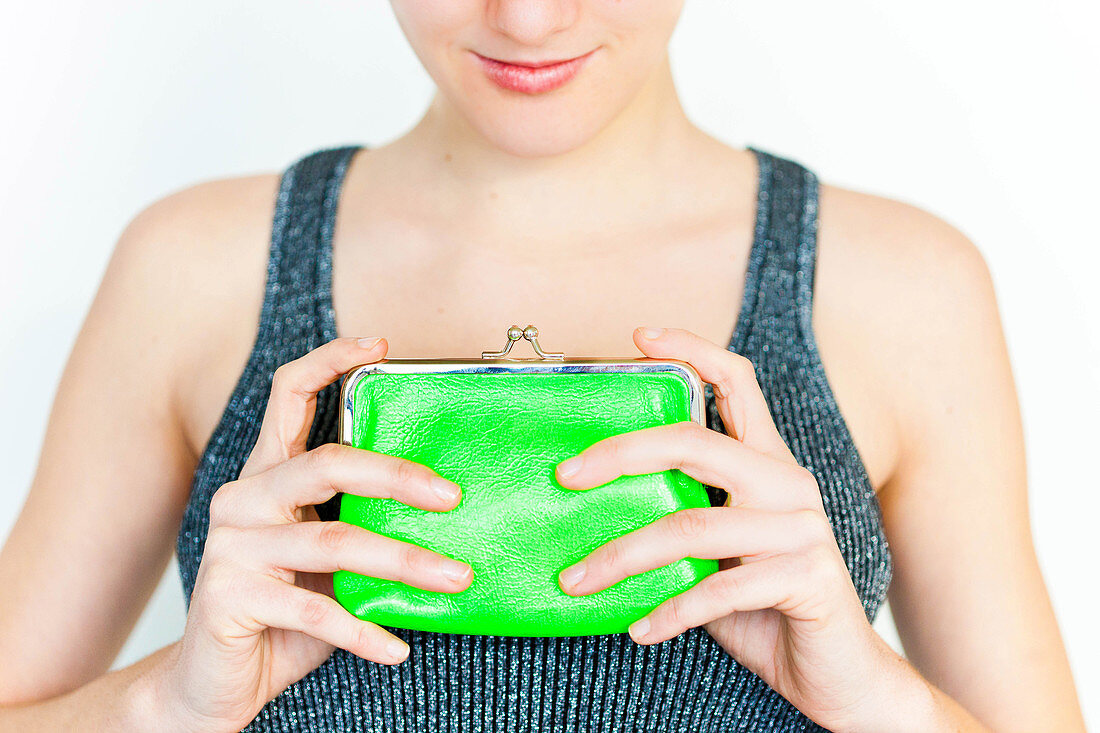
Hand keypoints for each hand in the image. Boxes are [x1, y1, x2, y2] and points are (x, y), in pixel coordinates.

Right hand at [158, 337, 473, 731]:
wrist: (216, 684)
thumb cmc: (285, 613)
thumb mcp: (328, 560)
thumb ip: (362, 523)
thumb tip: (447, 503)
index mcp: (269, 476)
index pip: (288, 396)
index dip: (328, 361)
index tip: (378, 344)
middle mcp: (244, 498)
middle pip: (326, 463)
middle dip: (397, 475)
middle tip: (453, 497)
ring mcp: (231, 547)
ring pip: (333, 539)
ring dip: (402, 561)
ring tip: (455, 578)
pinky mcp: (228, 597)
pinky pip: (314, 609)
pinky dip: (363, 631)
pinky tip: (396, 647)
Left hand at [553, 327, 909, 731]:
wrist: (838, 674)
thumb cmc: (766, 606)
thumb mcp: (719, 551)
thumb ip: (683, 514)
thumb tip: (597, 504)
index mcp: (768, 463)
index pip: (738, 382)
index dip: (692, 349)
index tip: (640, 337)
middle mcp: (788, 483)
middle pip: (696, 443)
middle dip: (621, 454)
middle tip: (566, 476)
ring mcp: (801, 529)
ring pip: (692, 526)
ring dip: (622, 557)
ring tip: (577, 580)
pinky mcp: (806, 578)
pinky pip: (717, 591)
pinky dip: (668, 612)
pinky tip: (639, 628)